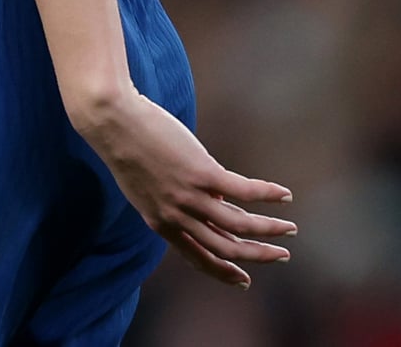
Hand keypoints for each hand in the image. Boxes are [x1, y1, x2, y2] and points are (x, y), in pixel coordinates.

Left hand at [76, 90, 295, 288]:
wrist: (111, 120)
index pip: (197, 258)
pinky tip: (284, 195)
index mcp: (160, 223)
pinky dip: (268, 195)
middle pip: (225, 248)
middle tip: (281, 256)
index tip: (244, 280)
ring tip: (289, 229)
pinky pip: (244, 191)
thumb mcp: (147, 184)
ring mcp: (190, 197)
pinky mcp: (202, 173)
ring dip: (269, 230)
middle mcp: (176, 217)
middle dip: (256, 256)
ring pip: (239, 225)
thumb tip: (216, 199)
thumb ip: (176, 199)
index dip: (223, 272)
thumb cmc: (126, 145)